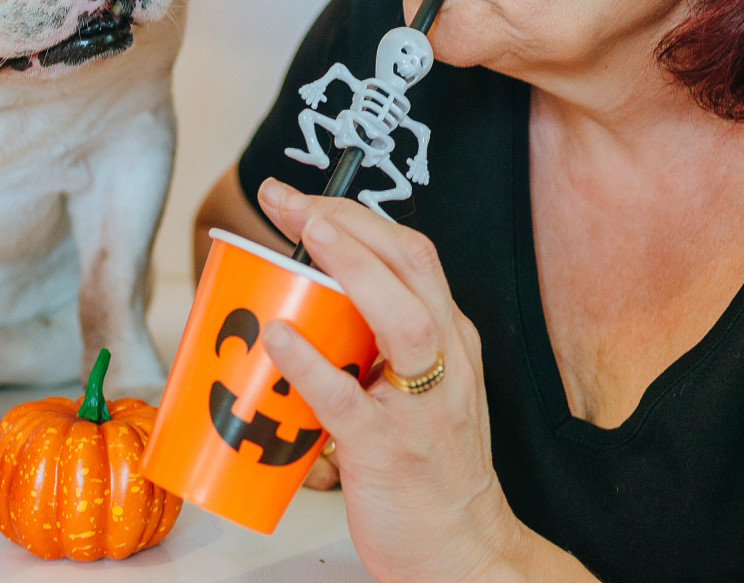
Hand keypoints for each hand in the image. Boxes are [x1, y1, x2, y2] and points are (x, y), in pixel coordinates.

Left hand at [256, 178, 589, 582]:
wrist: (463, 552)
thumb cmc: (430, 471)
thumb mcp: (414, 393)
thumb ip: (367, 354)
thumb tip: (289, 320)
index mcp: (449, 340)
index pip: (411, 255)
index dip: (355, 216)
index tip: (299, 196)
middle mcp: (446, 362)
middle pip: (411, 268)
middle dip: (348, 222)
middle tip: (288, 198)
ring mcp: (422, 407)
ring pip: (403, 321)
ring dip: (353, 270)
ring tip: (305, 237)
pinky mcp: (390, 452)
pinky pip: (350, 402)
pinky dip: (313, 364)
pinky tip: (280, 338)